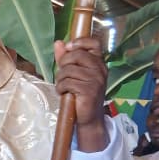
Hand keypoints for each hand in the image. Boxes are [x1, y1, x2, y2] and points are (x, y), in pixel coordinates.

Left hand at [54, 37, 108, 152]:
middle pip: (76, 55)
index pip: (94, 43)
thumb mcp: (74, 74)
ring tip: (63, 86)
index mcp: (98, 63)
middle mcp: (100, 69)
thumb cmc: (80, 94)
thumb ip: (66, 58)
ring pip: (68, 70)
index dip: (80, 42)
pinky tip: (64, 93)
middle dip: (63, 64)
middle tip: (62, 75)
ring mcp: (96, 80)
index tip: (68, 48)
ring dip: (60, 79)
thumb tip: (58, 42)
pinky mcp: (89, 90)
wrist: (89, 118)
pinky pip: (67, 82)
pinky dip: (60, 88)